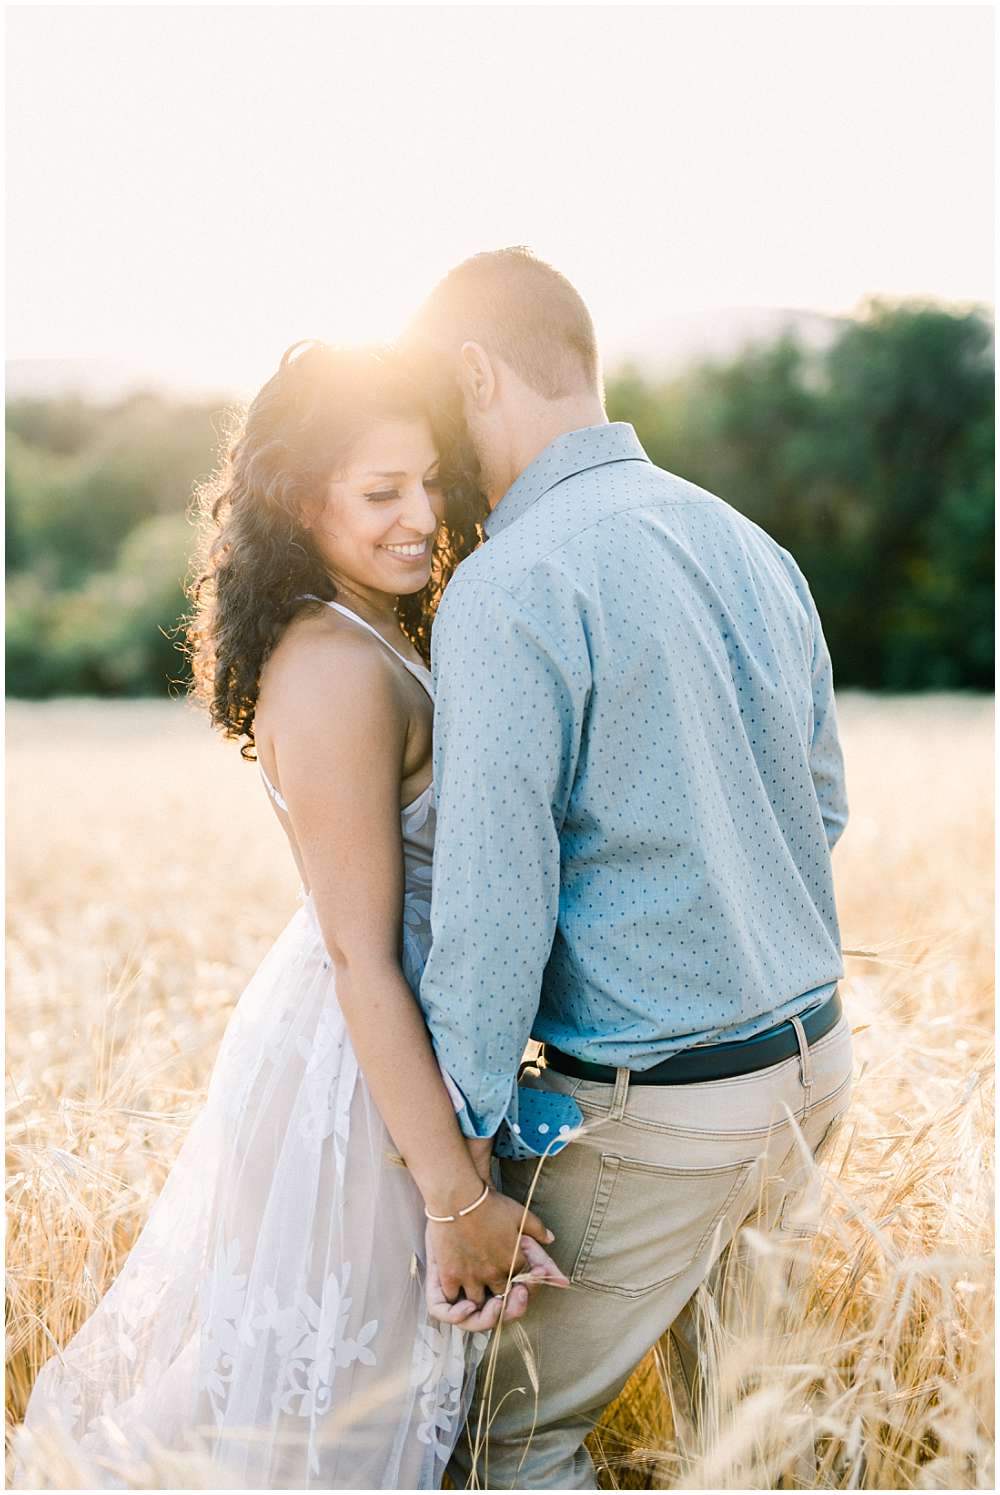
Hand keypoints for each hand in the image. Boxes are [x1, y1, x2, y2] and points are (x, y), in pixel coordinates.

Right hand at [424, 1190, 568, 1324]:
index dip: (519, 1284)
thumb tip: (551, 1238)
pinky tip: (458, 1299)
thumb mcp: (519, 1212)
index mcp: (513, 1261)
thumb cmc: (489, 1203)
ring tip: (477, 1297)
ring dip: (479, 1303)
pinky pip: (453, 1300)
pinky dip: (455, 1302)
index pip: (522, 1282)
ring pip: (478, 1303)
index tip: (514, 1280)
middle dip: (501, 1299)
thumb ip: (538, 1228)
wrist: (458, 1196)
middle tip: (496, 1294)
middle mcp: (494, 1273)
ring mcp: (471, 1276)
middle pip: (501, 1297)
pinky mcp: (450, 1275)